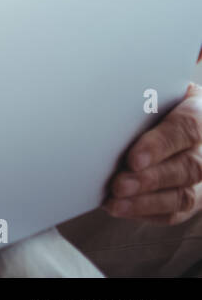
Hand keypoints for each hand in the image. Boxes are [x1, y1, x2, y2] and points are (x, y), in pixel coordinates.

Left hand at [105, 82, 201, 224]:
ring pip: (183, 195)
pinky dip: (146, 212)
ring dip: (146, 201)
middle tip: (119, 184)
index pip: (187, 128)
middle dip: (151, 179)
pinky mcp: (193, 197)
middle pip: (188, 167)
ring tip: (115, 202)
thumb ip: (141, 93)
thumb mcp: (155, 87)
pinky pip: (175, 212)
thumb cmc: (154, 98)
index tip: (133, 158)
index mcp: (201, 112)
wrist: (168, 114)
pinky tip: (120, 209)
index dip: (160, 145)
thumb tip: (107, 97)